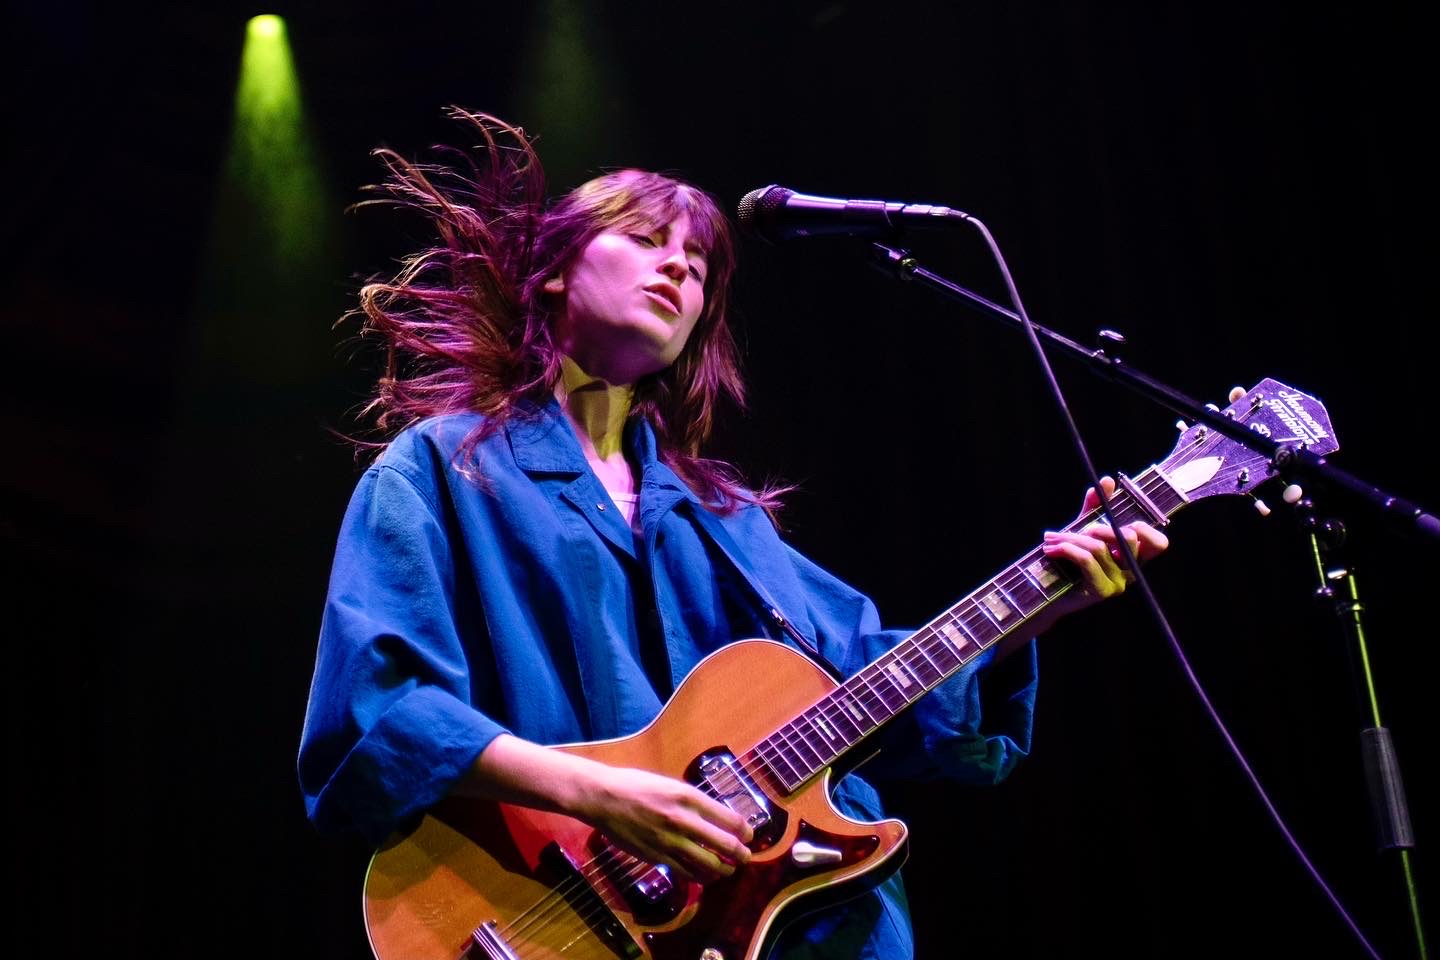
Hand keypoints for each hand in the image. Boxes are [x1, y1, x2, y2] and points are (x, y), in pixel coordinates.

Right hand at [573, 765, 753, 883]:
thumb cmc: (636, 785)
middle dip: (742, 854)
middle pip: (725, 844)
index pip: (730, 818)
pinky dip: (701, 876)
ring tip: (728, 869)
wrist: (604, 798)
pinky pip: (687, 873)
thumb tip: (715, 816)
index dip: (745, 830)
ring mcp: (670, 841)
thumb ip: (693, 801)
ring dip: (724, 869)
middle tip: (746, 856)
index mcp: (689, 797)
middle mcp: (683, 820)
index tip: (749, 834)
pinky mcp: (658, 857)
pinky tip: (705, 875)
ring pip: (709, 864)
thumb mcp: (670, 784)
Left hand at [1039, 476, 1168, 617]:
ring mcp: (1118, 583)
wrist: (1047, 592)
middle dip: (1099, 527)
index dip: (1146, 529)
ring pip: (1099, 547)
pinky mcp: (1101, 591)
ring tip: (1051, 538)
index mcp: (1133, 558)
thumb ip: (1095, 508)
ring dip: (1070, 537)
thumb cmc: (1068, 560)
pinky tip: (1050, 549)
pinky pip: (1087, 560)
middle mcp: (1131, 572)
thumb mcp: (1082, 531)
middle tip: (1077, 528)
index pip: (1159, 544)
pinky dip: (1066, 549)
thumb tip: (1107, 481)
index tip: (1124, 521)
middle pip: (1128, 538)